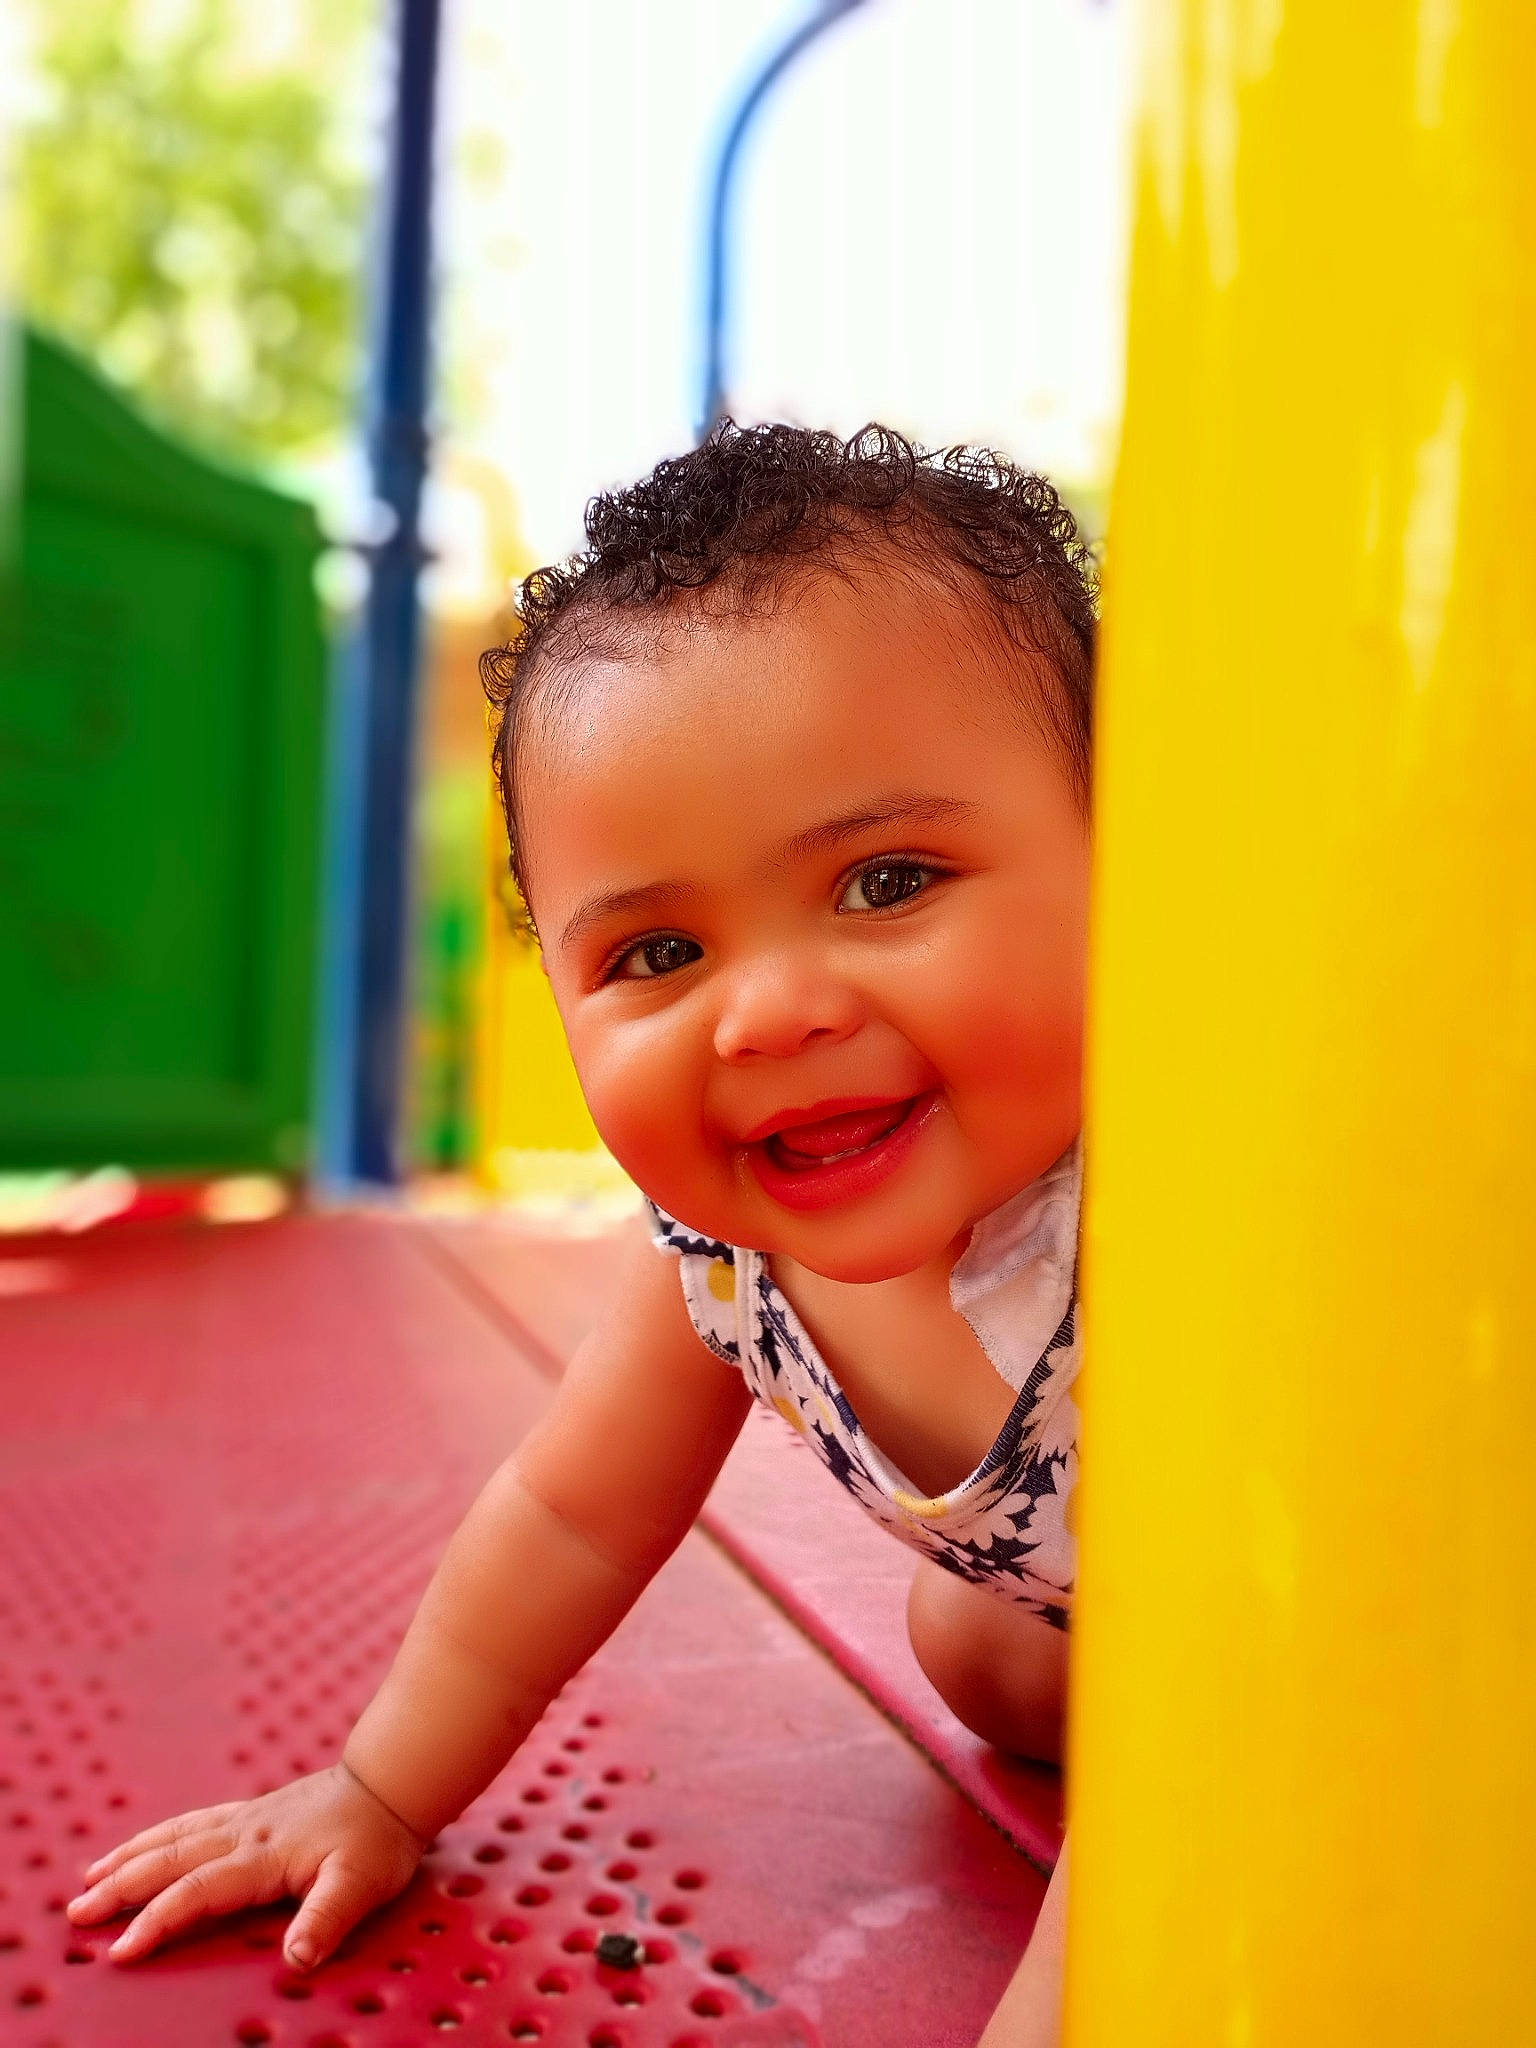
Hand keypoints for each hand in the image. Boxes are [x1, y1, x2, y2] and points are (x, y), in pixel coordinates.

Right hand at [65, 1763, 425, 1970]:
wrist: (392, 1784)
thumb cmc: (377, 1839)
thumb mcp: (361, 1883)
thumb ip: (327, 1920)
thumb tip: (296, 1960)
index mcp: (264, 1856)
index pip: (199, 1891)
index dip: (159, 1921)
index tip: (122, 1950)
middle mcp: (245, 1834)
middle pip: (172, 1860)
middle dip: (122, 1888)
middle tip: (78, 1913)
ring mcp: (247, 1819)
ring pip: (176, 1836)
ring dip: (131, 1858)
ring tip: (90, 1879)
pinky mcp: (253, 1813)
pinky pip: (193, 1822)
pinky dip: (159, 1835)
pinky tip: (142, 1845)